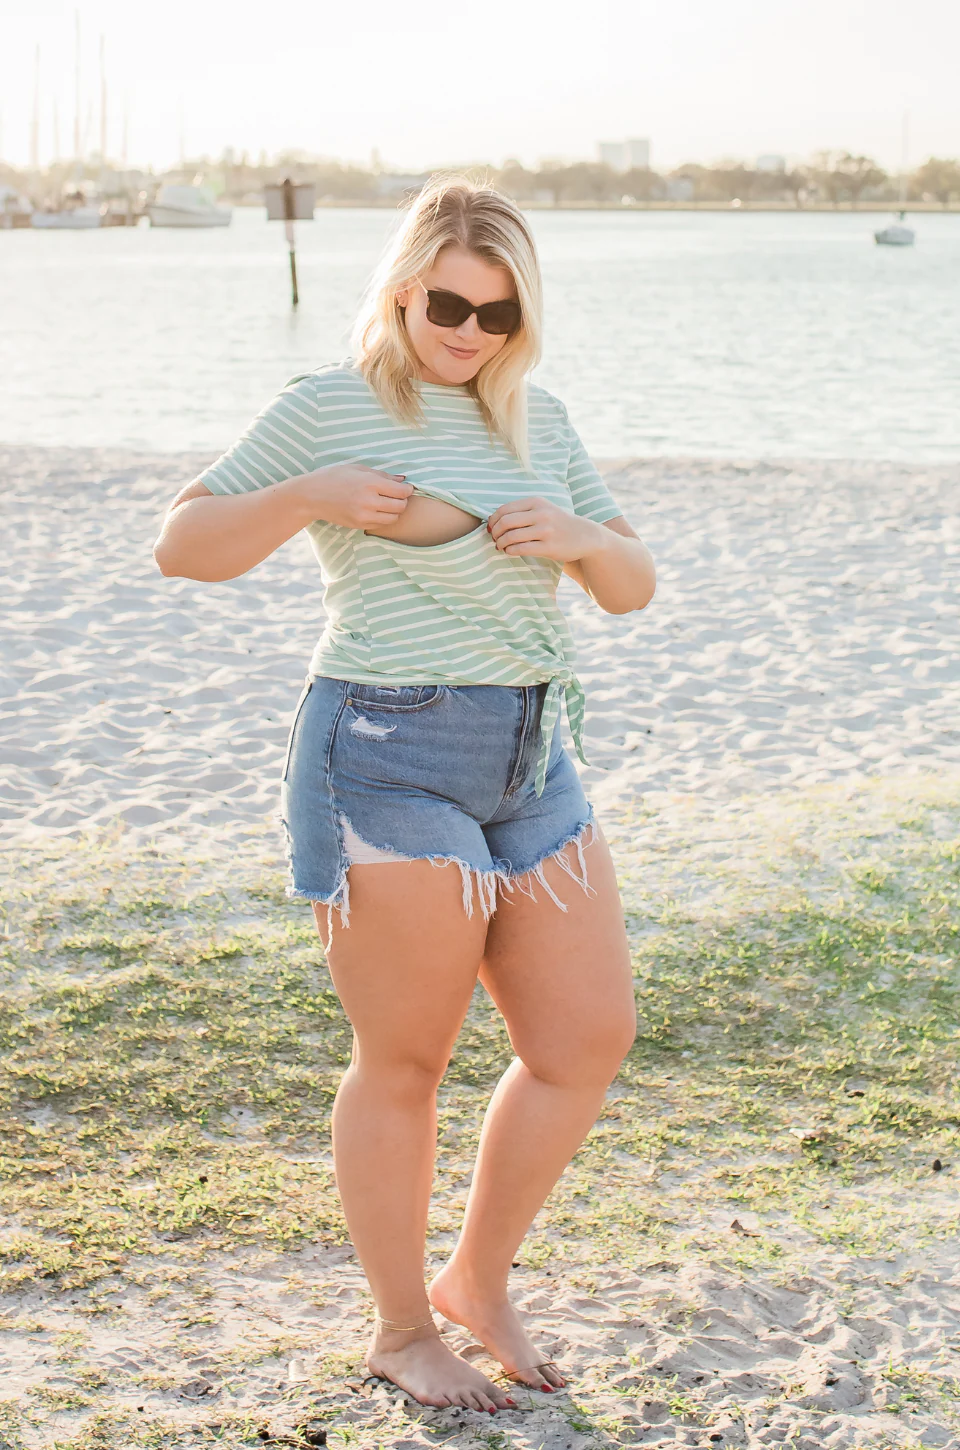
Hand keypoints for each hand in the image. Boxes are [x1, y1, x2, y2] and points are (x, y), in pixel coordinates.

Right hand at [295, 464, 412, 530]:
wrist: (311, 496)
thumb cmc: (333, 477)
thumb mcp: (357, 469)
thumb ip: (382, 475)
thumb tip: (402, 479)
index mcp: (370, 483)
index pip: (401, 491)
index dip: (407, 489)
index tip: (405, 487)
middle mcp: (369, 501)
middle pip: (401, 506)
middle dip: (402, 500)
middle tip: (397, 495)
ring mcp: (364, 516)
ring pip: (393, 518)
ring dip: (394, 511)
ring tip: (387, 503)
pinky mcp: (359, 525)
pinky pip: (381, 524)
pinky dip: (383, 518)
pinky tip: (376, 510)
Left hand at [486, 496, 605, 561]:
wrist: (585, 536)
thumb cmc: (558, 523)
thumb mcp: (543, 509)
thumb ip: (521, 511)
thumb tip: (492, 519)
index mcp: (537, 502)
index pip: (505, 509)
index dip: (493, 520)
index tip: (490, 528)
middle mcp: (541, 514)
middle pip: (506, 522)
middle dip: (495, 532)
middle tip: (494, 539)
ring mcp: (546, 531)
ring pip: (512, 537)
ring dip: (501, 543)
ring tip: (500, 546)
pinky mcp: (549, 547)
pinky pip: (521, 549)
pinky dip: (510, 551)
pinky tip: (510, 552)